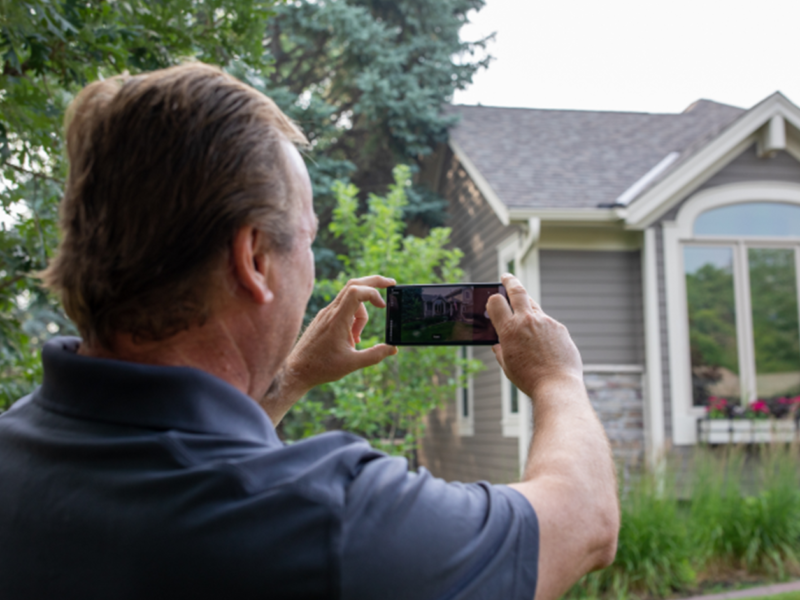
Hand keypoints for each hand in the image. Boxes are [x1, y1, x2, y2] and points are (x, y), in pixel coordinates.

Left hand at [262, 275, 397, 422]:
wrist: (296, 371)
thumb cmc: (321, 368)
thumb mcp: (352, 364)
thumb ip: (375, 355)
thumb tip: (393, 348)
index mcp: (337, 319)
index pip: (356, 291)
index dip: (374, 292)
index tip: (383, 306)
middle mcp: (331, 312)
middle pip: (354, 284)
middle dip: (374, 283)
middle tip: (391, 284)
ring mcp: (326, 313)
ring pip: (350, 300)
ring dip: (362, 314)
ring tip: (357, 339)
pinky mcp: (323, 318)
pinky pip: (343, 309)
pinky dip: (353, 318)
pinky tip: (351, 338)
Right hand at [486, 273, 582, 397]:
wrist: (557, 385)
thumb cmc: (529, 378)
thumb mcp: (507, 365)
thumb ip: (500, 349)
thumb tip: (498, 342)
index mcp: (509, 330)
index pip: (496, 302)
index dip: (492, 300)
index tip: (492, 301)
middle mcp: (527, 321)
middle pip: (517, 291)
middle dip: (510, 281)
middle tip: (506, 277)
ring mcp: (546, 322)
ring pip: (534, 306)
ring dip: (526, 307)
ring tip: (524, 315)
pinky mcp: (560, 328)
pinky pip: (547, 322)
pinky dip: (542, 327)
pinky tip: (542, 342)